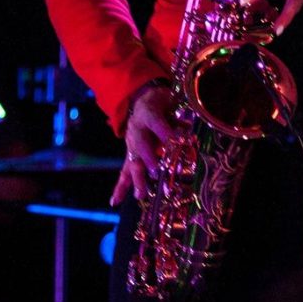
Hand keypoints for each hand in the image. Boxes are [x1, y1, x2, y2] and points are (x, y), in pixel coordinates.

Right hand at [110, 83, 173, 205]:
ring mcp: (131, 143)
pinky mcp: (129, 154)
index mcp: (147, 113)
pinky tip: (115, 201)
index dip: (166, 132)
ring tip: (140, 195)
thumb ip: (178, 120)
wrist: (140, 100)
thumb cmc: (159, 103)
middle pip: (141, 145)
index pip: (157, 123)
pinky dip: (120, 187)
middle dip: (148, 160)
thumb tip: (187, 131)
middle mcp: (136, 129)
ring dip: (137, 179)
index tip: (178, 141)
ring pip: (133, 161)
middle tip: (155, 172)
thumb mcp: (169, 104)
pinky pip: (124, 171)